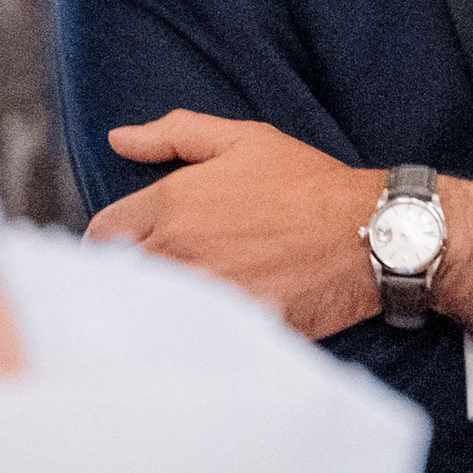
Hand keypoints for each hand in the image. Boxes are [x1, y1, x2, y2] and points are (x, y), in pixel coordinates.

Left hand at [91, 113, 472, 340]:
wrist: (370, 236)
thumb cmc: (308, 185)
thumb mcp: (243, 140)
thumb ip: (174, 134)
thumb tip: (119, 139)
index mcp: (172, 202)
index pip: (103, 234)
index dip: (115, 241)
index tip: (136, 246)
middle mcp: (178, 249)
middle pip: (119, 276)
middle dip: (132, 275)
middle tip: (161, 276)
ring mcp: (203, 293)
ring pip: (149, 309)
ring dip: (157, 307)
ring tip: (181, 303)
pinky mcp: (230, 329)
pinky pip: (188, 338)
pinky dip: (190, 335)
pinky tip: (207, 329)